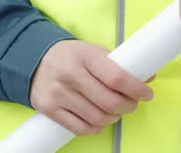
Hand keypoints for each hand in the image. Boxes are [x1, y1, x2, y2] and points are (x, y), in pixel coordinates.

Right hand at [29, 40, 153, 136]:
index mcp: (85, 56)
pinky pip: (80, 128)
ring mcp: (59, 94)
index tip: (146, 93)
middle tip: (132, 104)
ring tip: (116, 112)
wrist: (33, 60)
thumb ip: (118, 64)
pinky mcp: (50, 109)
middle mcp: (71, 74)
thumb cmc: (70, 56)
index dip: (136, 89)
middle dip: (128, 106)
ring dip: (114, 118)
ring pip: (97, 118)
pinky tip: (100, 121)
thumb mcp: (92, 51)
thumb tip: (148, 77)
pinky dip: (96, 128)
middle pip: (109, 102)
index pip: (117, 77)